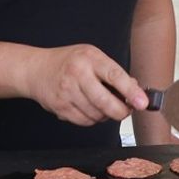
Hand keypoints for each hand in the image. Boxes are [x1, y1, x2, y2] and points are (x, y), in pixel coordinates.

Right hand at [23, 44, 148, 126]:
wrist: (36, 69)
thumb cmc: (69, 62)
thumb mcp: (92, 57)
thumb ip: (113, 72)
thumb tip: (135, 91)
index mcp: (90, 58)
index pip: (115, 75)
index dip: (131, 91)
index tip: (143, 103)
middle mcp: (77, 74)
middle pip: (105, 102)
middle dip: (121, 111)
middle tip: (126, 110)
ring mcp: (67, 92)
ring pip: (97, 115)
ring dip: (105, 115)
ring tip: (101, 104)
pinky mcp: (60, 107)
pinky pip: (85, 121)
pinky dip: (92, 119)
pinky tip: (88, 108)